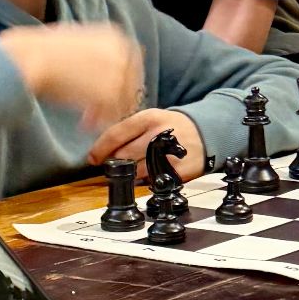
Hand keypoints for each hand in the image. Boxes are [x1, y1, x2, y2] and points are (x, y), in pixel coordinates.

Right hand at [2, 22, 143, 130]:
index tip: (114, 92)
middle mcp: (122, 52)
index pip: (132, 62)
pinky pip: (112, 114)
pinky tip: (84, 125)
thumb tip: (102, 66)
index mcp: (115, 35)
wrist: (32, 58)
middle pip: (131, 84)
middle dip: (117, 100)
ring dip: (105, 113)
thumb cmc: (43, 49)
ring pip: (122, 101)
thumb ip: (97, 50)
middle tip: (98, 112)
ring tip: (86, 120)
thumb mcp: (78, 37)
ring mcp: (119, 73)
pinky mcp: (110, 94)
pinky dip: (99, 122)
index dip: (124, 80)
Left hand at [87, 108, 204, 178]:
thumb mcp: (151, 118)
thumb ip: (127, 130)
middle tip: (111, 165)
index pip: (116, 134)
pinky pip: (153, 181)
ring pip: (136, 171)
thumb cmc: (171, 127)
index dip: (100, 149)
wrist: (206, 133)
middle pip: (124, 155)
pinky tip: (149, 173)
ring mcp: (169, 154)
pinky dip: (146, 180)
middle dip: (114, 163)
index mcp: (148, 118)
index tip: (92, 158)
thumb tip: (100, 147)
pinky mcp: (178, 171)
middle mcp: (158, 135)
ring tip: (132, 169)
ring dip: (129, 173)